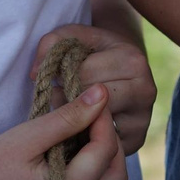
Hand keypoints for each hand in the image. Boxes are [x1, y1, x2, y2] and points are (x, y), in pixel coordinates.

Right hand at [0, 85, 126, 179]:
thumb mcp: (24, 138)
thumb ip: (67, 118)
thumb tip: (101, 94)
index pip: (106, 151)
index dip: (103, 119)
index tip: (92, 98)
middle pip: (115, 177)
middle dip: (109, 144)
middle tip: (89, 118)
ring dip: (97, 164)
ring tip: (74, 137)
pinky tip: (59, 163)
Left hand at [35, 23, 158, 150]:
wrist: (125, 66)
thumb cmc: (96, 50)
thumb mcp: (77, 37)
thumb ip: (52, 43)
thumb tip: (35, 73)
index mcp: (133, 61)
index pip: (85, 76)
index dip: (64, 77)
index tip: (58, 76)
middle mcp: (145, 89)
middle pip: (90, 103)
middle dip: (70, 99)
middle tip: (62, 94)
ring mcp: (143, 117)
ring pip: (95, 125)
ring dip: (76, 119)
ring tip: (70, 107)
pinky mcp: (137, 139)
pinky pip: (102, 143)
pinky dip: (87, 136)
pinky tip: (81, 124)